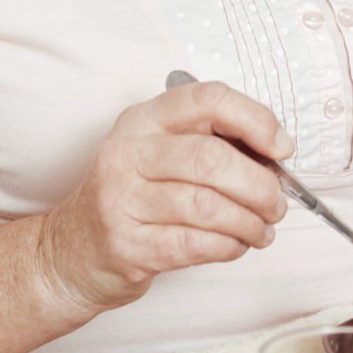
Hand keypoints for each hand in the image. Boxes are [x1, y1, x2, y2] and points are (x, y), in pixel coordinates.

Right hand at [33, 79, 294, 315]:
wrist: (70, 252)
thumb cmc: (132, 198)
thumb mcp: (160, 154)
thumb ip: (211, 144)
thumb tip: (277, 154)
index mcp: (144, 120)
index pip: (207, 100)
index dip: (255, 119)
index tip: (282, 147)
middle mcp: (127, 153)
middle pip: (212, 160)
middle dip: (260, 186)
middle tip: (277, 204)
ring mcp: (121, 199)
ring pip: (207, 206)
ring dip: (249, 222)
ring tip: (262, 229)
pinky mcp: (126, 245)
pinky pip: (195, 244)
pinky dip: (228, 246)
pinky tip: (236, 245)